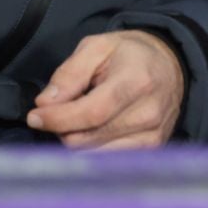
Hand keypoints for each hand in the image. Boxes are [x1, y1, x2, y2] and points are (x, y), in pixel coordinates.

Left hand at [25, 30, 185, 150]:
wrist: (171, 65)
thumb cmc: (131, 54)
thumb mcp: (97, 47)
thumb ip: (69, 73)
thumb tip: (45, 104)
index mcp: (136, 81)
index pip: (92, 113)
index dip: (58, 118)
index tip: (35, 117)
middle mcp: (148, 113)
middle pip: (88, 137)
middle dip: (62, 127)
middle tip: (58, 111)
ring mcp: (152, 136)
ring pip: (93, 154)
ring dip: (75, 139)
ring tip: (80, 117)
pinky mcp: (152, 150)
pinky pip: (107, 160)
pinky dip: (91, 148)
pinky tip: (93, 130)